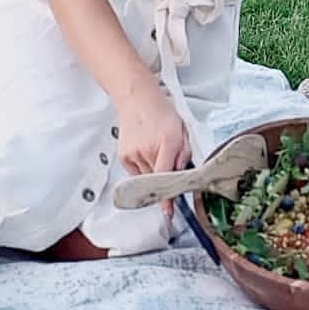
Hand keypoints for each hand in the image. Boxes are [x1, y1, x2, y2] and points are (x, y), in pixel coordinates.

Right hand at [117, 79, 190, 210]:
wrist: (137, 98)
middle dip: (165, 176)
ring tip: (155, 150)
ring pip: (147, 177)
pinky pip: (136, 173)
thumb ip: (185, 154)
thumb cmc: (161, 112)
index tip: (167, 211)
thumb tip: (182, 174)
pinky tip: (145, 151)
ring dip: (154, 171)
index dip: (167, 197)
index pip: (167, 176)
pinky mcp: (124, 156)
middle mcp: (149, 148)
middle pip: (158, 179)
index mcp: (168, 140)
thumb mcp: (181, 130)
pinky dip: (143, 167)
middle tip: (165, 161)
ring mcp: (134, 153)